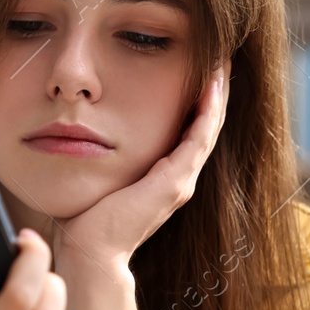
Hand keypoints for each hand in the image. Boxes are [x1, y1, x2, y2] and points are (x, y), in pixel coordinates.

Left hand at [53, 60, 231, 273]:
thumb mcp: (104, 178)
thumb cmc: (88, 219)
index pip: (190, 132)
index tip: (200, 71)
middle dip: (213, 92)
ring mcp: (181, 181)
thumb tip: (87, 134)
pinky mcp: (174, 181)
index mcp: (165, 177)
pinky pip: (199, 137)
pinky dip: (208, 110)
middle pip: (206, 126)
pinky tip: (211, 83)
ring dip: (218, 95)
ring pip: (208, 128)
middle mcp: (180, 178)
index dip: (198, 102)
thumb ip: (107, 160)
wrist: (92, 252)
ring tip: (222, 63)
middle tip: (220, 58)